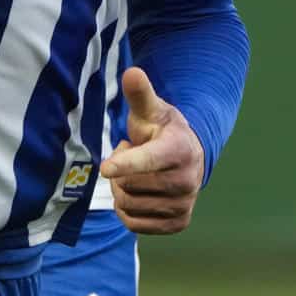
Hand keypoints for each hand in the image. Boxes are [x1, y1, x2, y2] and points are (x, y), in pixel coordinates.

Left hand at [99, 67, 205, 234]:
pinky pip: (134, 224)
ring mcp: (184, 205)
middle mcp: (186, 181)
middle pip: (129, 184)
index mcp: (178, 150)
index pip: (148, 160)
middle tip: (132, 157)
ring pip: (129, 205)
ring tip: (137, 174)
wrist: (189, 156)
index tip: (106, 168)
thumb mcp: (152, 110)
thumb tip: (132, 71)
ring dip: (123, 191)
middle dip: (120, 171)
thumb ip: (140, 94)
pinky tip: (138, 193)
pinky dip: (127, 211)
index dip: (125, 163)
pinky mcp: (178, 223)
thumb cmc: (163, 129)